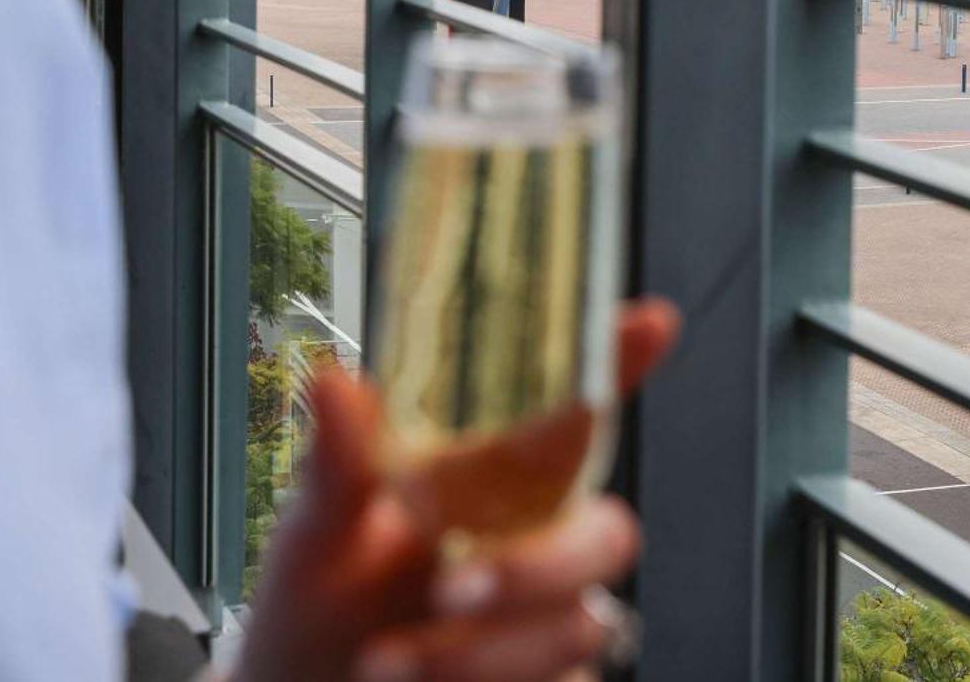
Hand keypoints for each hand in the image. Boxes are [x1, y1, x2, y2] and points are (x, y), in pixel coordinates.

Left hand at [234, 297, 680, 681]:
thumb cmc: (323, 603)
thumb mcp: (318, 535)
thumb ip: (340, 467)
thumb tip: (331, 381)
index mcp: (497, 478)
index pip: (580, 410)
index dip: (623, 363)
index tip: (650, 322)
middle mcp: (540, 540)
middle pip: (610, 534)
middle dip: (538, 567)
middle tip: (449, 589)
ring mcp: (551, 621)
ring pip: (579, 626)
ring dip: (482, 651)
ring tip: (384, 664)